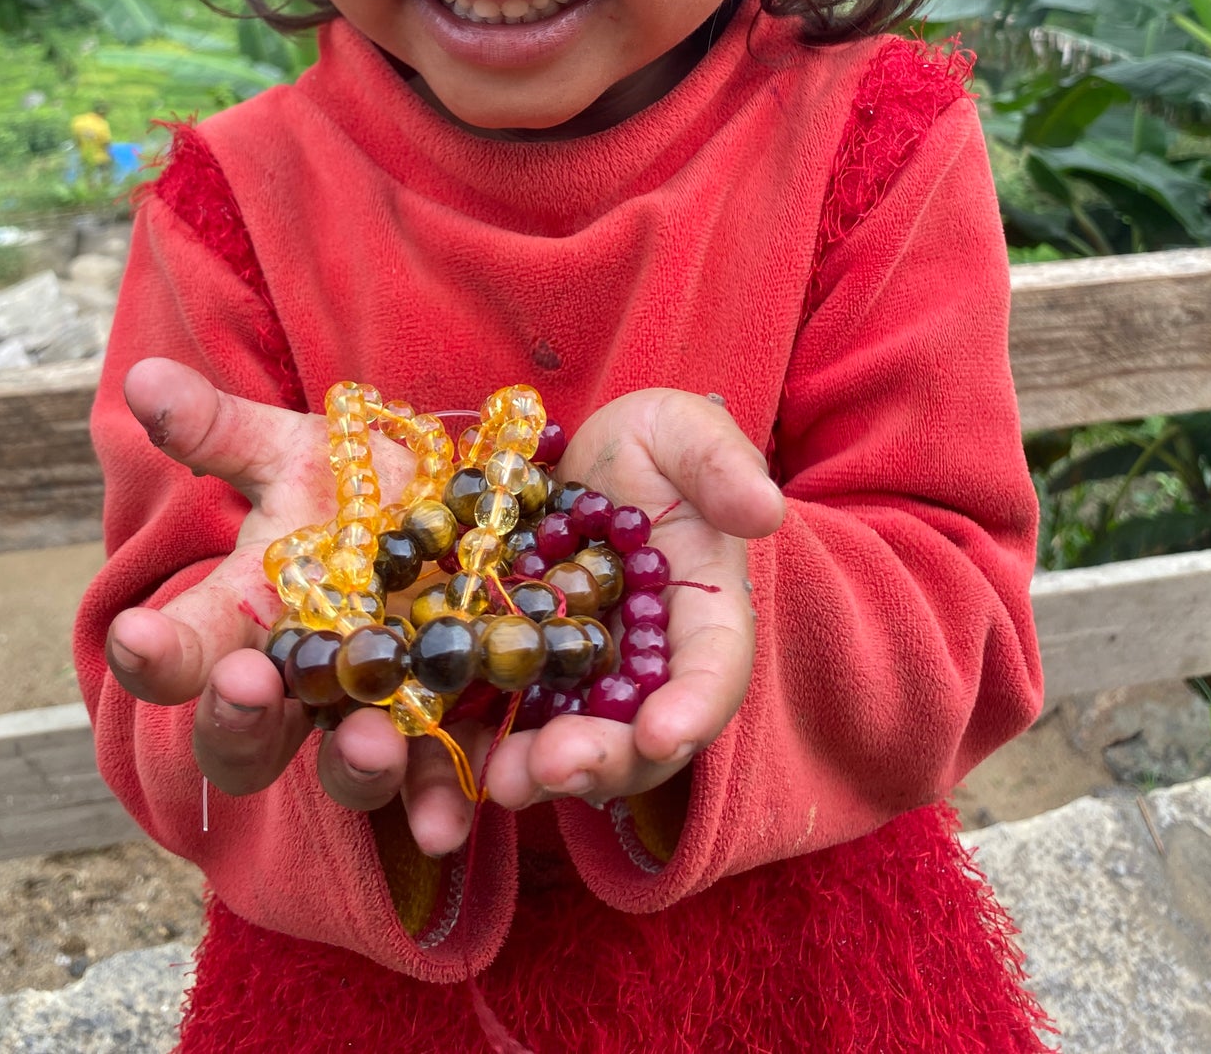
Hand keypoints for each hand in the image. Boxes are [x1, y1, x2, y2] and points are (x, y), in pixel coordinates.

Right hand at [104, 358, 492, 854]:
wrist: (450, 509)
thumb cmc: (350, 485)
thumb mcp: (289, 451)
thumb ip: (218, 430)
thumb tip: (143, 377)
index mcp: (243, 623)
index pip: (179, 650)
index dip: (151, 651)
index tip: (135, 634)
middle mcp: (296, 688)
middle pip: (244, 736)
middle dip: (238, 720)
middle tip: (246, 687)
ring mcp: (369, 717)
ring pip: (343, 769)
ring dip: (351, 768)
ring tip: (367, 745)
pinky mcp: (447, 731)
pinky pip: (439, 779)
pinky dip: (443, 802)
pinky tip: (453, 820)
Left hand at [481, 388, 783, 813]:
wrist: (579, 454)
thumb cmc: (650, 441)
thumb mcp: (684, 432)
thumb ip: (721, 466)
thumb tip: (763, 508)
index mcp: (701, 616)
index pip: (711, 674)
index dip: (691, 711)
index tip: (661, 734)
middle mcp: (644, 664)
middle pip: (636, 732)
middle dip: (600, 759)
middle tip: (553, 766)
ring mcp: (580, 675)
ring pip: (568, 741)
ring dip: (537, 770)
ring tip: (501, 779)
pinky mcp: (520, 668)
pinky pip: (501, 717)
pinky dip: (480, 743)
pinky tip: (448, 754)